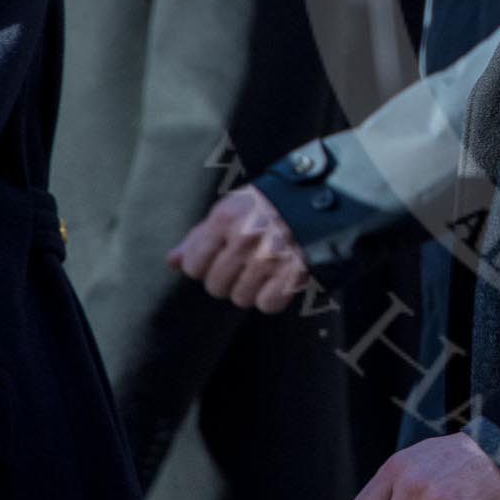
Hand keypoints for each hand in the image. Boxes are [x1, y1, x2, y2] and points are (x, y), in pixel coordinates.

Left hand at [164, 184, 311, 312]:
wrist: (326, 195)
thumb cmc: (273, 201)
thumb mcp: (234, 206)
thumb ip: (201, 235)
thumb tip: (173, 262)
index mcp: (225, 218)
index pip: (194, 266)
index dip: (206, 265)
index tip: (222, 257)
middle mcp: (244, 238)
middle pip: (216, 286)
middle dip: (229, 278)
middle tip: (248, 262)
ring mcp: (270, 257)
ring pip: (241, 297)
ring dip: (252, 288)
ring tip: (266, 269)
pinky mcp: (294, 273)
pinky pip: (268, 304)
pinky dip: (274, 296)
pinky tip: (280, 278)